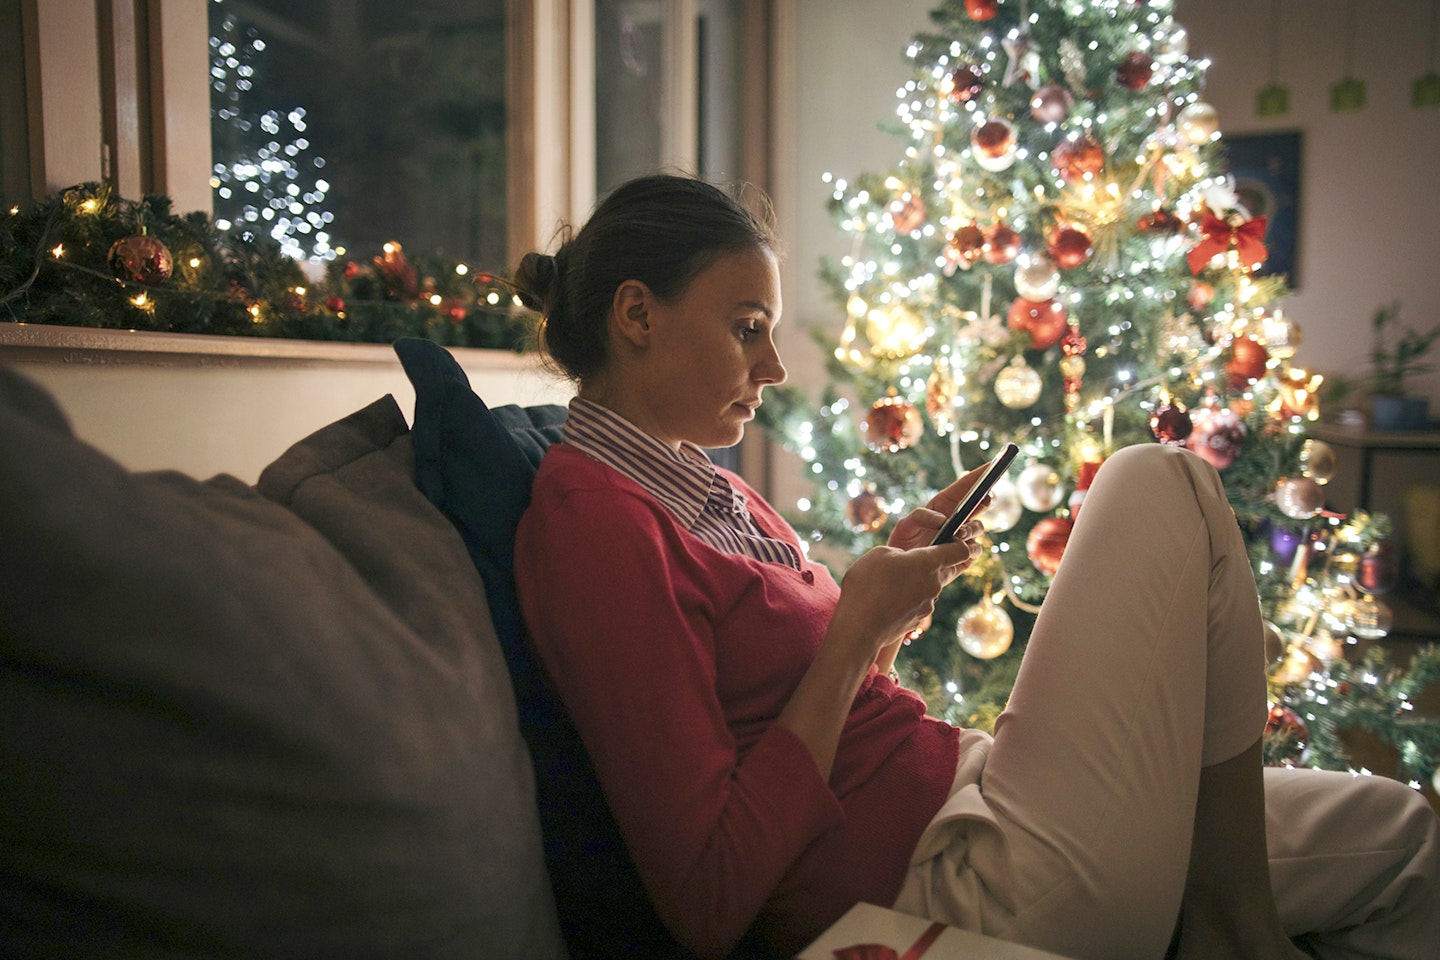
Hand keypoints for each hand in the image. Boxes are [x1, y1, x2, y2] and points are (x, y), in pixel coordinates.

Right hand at [832, 536, 977, 657]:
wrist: (859, 628)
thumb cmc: (867, 586)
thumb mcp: (880, 553)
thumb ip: (900, 552)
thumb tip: (905, 560)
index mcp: (927, 563)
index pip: (961, 550)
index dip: (957, 542)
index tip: (946, 539)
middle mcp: (934, 584)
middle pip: (945, 568)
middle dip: (931, 562)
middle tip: (907, 562)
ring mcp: (928, 604)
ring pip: (929, 586)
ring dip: (916, 582)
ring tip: (890, 584)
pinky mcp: (918, 620)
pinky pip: (918, 602)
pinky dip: (908, 599)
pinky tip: (887, 600)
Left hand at [888, 462, 995, 549]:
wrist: (902, 572)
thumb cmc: (903, 544)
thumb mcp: (905, 526)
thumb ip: (920, 516)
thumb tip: (943, 520)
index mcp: (945, 505)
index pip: (966, 486)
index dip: (981, 474)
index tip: (993, 465)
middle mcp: (958, 519)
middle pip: (980, 505)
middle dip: (984, 500)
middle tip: (982, 499)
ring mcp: (963, 538)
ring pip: (979, 528)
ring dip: (971, 529)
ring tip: (957, 534)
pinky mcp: (964, 557)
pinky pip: (975, 551)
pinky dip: (969, 550)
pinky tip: (958, 552)